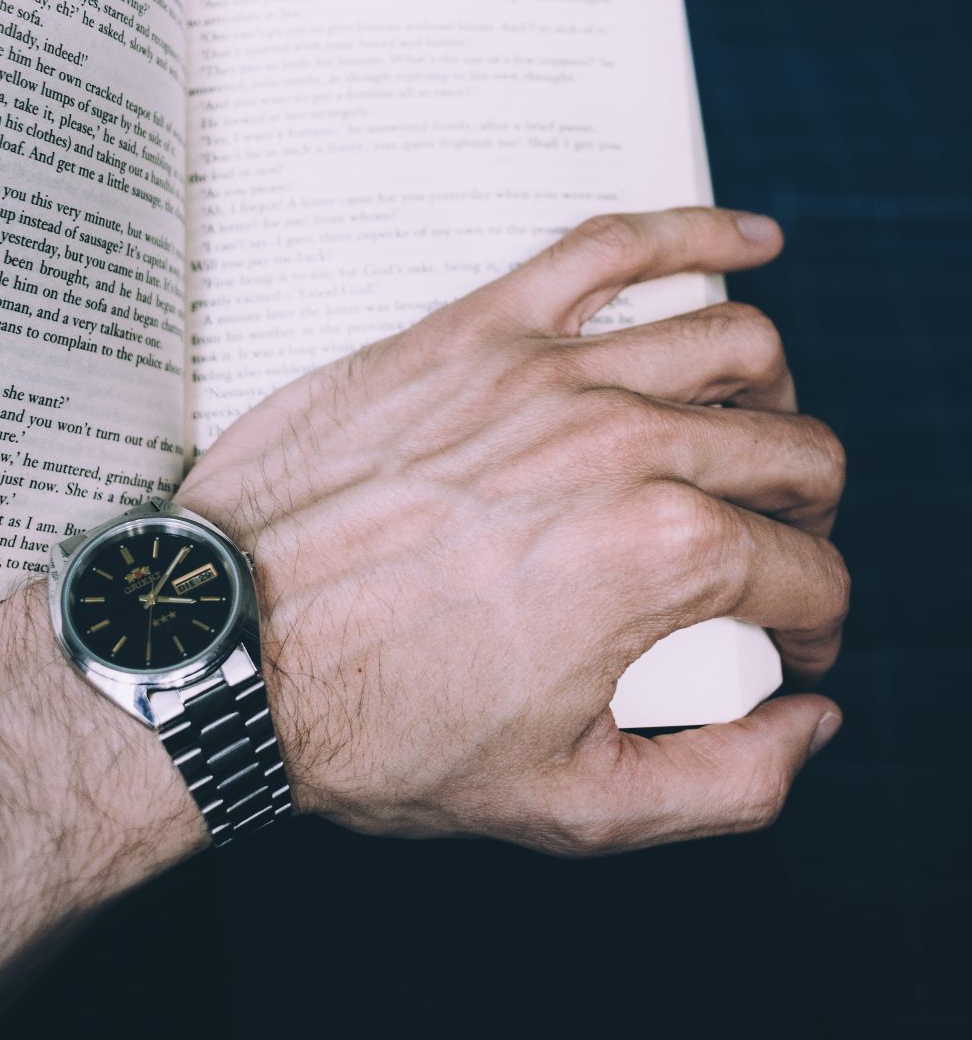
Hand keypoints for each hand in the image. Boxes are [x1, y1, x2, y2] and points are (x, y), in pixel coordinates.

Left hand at [177, 208, 846, 854]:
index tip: (782, 640)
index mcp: (660, 558)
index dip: (811, 622)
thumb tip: (808, 722)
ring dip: (773, 396)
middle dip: (808, 515)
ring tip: (747, 434)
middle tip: (769, 550)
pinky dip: (700, 233)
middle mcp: (625, 445)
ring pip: (736, 343)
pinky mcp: (481, 328)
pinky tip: (749, 244)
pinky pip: (614, 244)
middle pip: (794, 454)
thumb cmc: (379, 727)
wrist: (228, 648)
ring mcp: (552, 371)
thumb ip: (723, 782)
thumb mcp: (569, 806)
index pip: (807, 574)